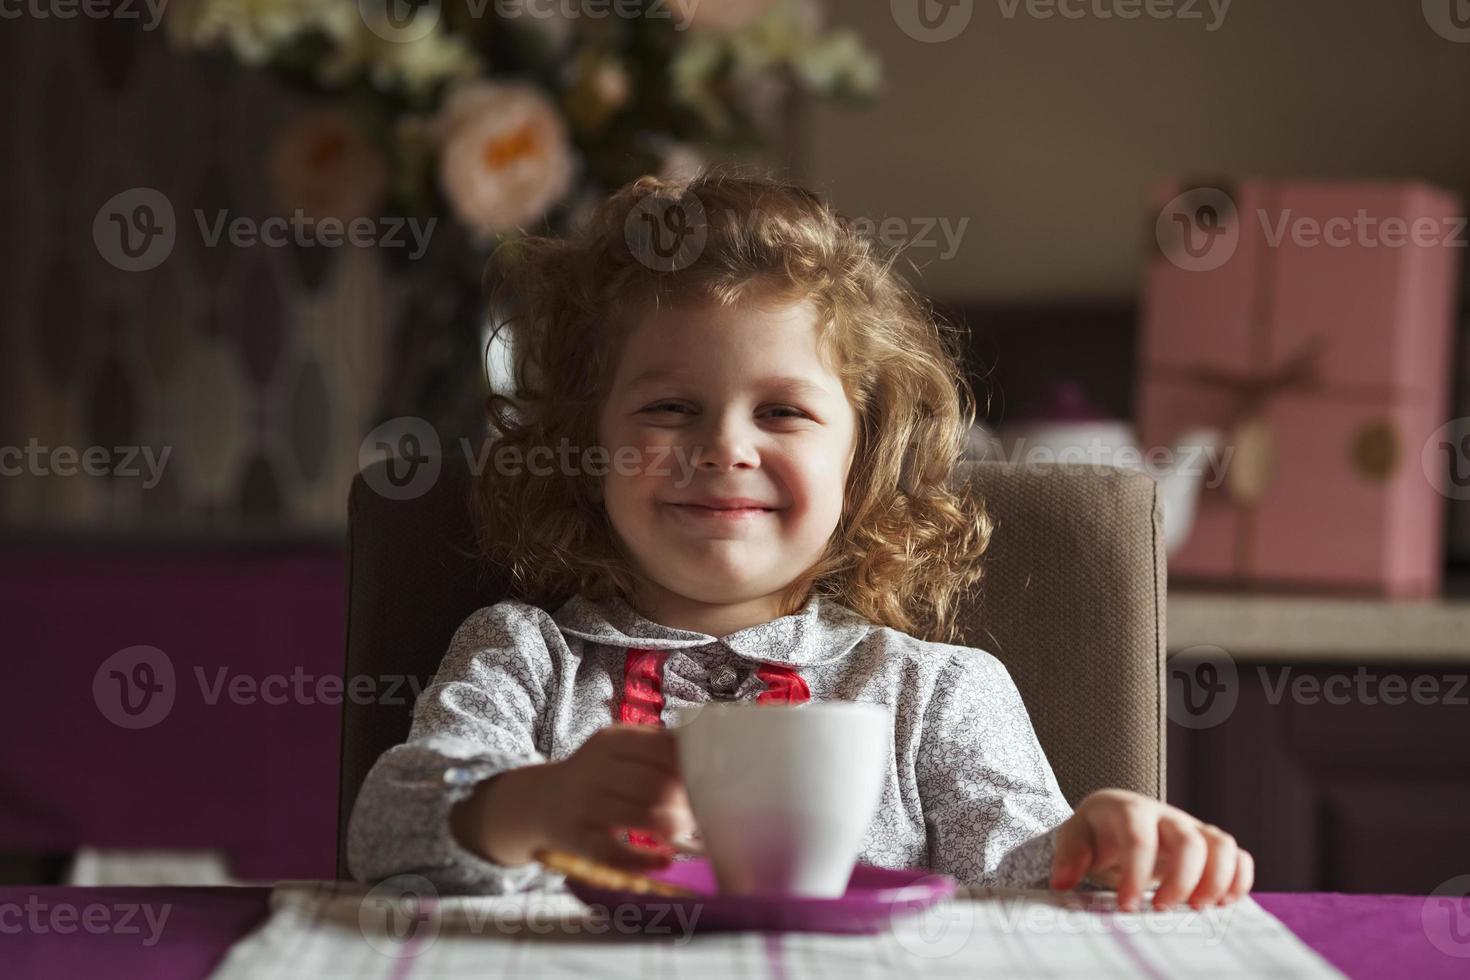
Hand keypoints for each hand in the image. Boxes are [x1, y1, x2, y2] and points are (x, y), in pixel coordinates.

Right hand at [455, 724, 696, 873]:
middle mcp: (594, 769)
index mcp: (612, 740)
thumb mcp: (618, 750)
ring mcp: (583, 805)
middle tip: (701, 813)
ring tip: (685, 832)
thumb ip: (657, 748)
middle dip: (686, 803)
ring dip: (673, 827)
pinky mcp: (576, 839)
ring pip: (641, 816)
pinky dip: (646, 860)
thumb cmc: (596, 775)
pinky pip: (615, 853)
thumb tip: (714, 756)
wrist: (539, 801)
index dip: (692, 768)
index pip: (663, 749)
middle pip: (656, 785)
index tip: (710, 781)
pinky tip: (664, 860)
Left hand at [1049, 789, 1253, 910]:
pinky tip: (1222, 904)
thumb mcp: (1074, 838)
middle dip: (1181, 880)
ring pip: (1222, 844)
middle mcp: (1166, 816)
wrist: (1114, 821)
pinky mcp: (1209, 845)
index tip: (1126, 906)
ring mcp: (1192, 828)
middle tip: (1161, 910)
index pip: (1139, 838)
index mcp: (1129, 810)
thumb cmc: (1096, 832)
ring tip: (1197, 909)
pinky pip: (1238, 856)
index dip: (1135, 874)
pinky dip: (1239, 880)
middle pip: (1189, 840)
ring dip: (1217, 880)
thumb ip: (1068, 856)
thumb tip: (1063, 883)